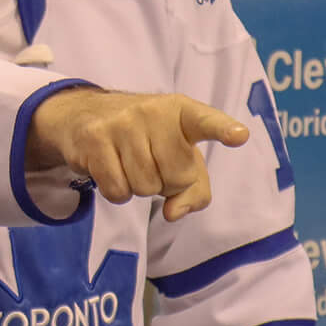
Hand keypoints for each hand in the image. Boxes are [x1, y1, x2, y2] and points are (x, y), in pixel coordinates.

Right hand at [25, 89, 249, 221]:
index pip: (205, 121)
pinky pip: (117, 190)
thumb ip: (194, 190)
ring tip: (130, 164)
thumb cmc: (146, 139)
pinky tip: (112, 170)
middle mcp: (152, 111)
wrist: (86, 115)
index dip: (223, 130)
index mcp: (182, 111)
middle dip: (165, 182)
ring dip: (139, 187)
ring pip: (144, 187)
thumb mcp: (179, 158)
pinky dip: (117, 192)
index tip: (239, 136)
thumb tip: (174, 214)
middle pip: (175, 177)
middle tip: (152, 164)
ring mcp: (121, 123)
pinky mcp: (94, 138)